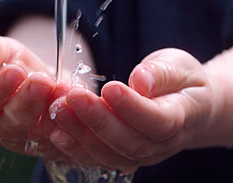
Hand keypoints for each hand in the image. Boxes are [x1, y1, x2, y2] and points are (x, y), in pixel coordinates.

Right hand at [0, 26, 72, 160]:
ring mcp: (31, 138)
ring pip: (42, 131)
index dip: (0, 88)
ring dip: (55, 111)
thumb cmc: (17, 69)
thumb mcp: (2, 56)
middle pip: (14, 122)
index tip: (14, 70)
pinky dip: (74, 121)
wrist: (42, 85)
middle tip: (43, 81)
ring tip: (66, 89)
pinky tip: (82, 104)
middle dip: (30, 101)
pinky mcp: (54, 142)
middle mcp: (6, 128)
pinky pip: (64, 136)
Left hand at [49, 48, 213, 171]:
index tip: (110, 88)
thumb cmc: (183, 83)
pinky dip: (78, 147)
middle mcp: (161, 143)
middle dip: (98, 119)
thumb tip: (140, 81)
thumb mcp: (180, 68)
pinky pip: (100, 156)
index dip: (133, 107)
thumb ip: (161, 74)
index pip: (157, 119)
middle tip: (73, 97)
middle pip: (128, 140)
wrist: (187, 106)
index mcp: (181, 117)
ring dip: (82, 133)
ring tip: (59, 110)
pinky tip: (58, 133)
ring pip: (110, 152)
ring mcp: (142, 153)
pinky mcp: (124, 154)